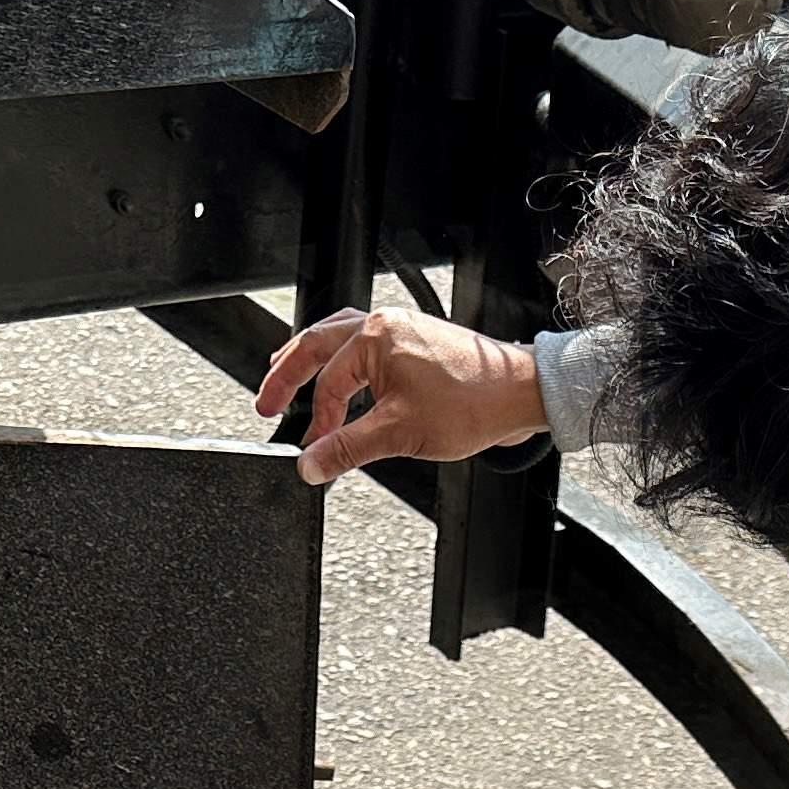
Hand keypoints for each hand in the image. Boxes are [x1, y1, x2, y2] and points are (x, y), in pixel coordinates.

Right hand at [254, 304, 546, 483]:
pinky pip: (367, 347)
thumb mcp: (400, 432)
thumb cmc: (473, 403)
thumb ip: (348, 449)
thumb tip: (310, 463)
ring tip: (291, 379)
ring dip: (314, 361)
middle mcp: (386, 324)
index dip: (318, 423)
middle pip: (318, 344)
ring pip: (341, 339)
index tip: (312, 451)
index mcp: (376, 337)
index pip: (328, 383)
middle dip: (288, 374)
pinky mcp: (418, 342)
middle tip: (266, 400)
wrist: (522, 394)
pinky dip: (347, 363)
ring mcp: (403, 330)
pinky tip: (346, 380)